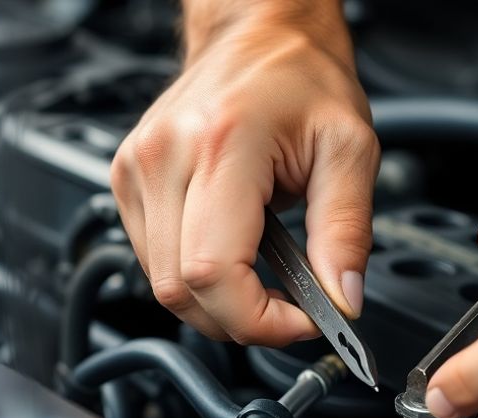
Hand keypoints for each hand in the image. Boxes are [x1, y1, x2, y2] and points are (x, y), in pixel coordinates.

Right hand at [110, 6, 378, 344]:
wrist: (258, 35)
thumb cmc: (300, 78)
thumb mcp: (350, 150)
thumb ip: (347, 231)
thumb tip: (343, 298)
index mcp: (221, 147)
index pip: (213, 274)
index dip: (258, 320)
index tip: (301, 321)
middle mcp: (164, 158)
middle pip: (181, 292)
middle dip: (241, 320)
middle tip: (291, 308)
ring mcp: (136, 171)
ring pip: (164, 286)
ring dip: (218, 302)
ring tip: (265, 275)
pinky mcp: (127, 182)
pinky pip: (154, 262)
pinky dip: (197, 278)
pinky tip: (233, 252)